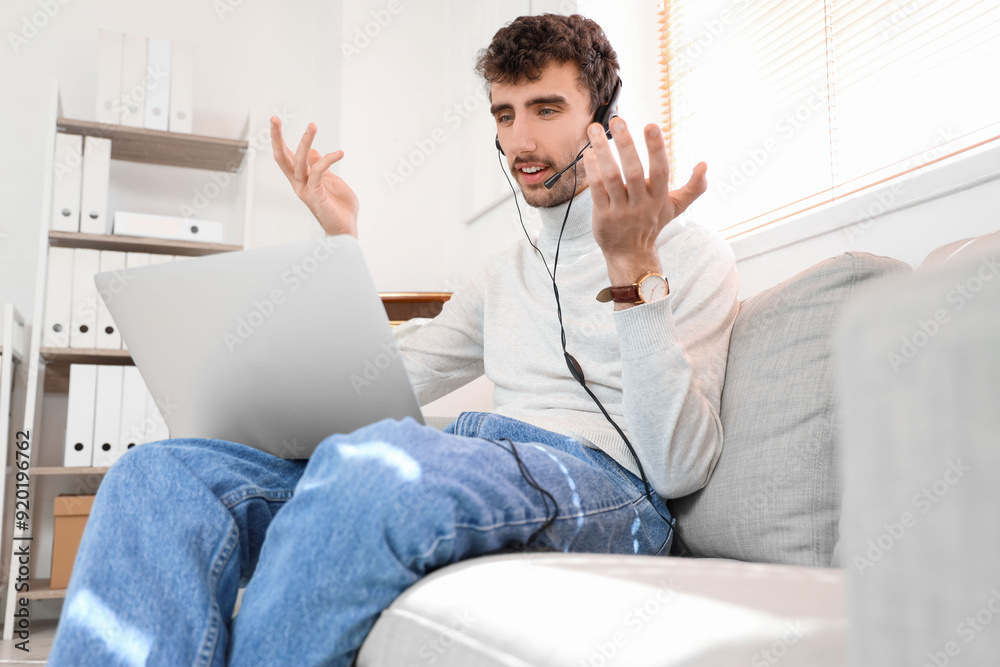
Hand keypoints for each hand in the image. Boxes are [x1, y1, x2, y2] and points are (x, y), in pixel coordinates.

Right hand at [270, 117, 359, 238]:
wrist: (346, 228)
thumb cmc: (340, 207)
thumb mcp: (331, 180)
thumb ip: (321, 167)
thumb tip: (312, 151)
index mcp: (302, 179)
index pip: (287, 156)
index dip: (279, 139)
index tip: (275, 120)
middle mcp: (299, 183)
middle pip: (282, 157)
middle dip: (276, 137)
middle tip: (274, 118)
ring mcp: (305, 190)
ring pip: (299, 161)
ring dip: (305, 141)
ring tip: (312, 125)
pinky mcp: (315, 195)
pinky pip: (318, 172)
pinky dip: (328, 159)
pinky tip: (339, 153)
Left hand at [584, 117, 706, 284]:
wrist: (630, 255)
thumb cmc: (652, 224)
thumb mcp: (675, 208)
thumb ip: (693, 188)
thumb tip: (705, 166)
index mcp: (659, 198)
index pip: (660, 170)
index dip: (656, 148)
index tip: (651, 125)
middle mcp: (641, 204)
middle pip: (633, 171)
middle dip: (626, 144)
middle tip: (617, 120)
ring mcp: (620, 210)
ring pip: (611, 178)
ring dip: (603, 152)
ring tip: (594, 130)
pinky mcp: (603, 215)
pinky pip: (596, 190)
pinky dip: (592, 170)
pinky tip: (589, 153)